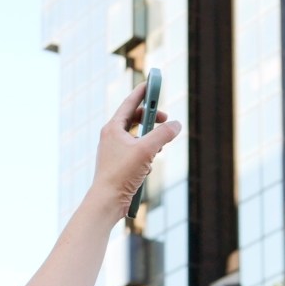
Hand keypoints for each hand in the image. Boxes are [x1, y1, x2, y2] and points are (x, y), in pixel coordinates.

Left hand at [88, 80, 182, 217]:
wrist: (107, 201)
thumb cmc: (121, 174)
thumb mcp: (147, 150)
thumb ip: (163, 134)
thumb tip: (176, 125)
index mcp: (113, 128)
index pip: (129, 103)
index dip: (143, 93)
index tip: (152, 84)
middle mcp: (111, 137)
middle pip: (134, 119)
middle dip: (151, 120)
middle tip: (166, 120)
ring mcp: (114, 152)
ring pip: (137, 138)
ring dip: (151, 141)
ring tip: (158, 150)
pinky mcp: (118, 166)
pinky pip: (136, 154)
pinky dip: (146, 157)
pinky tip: (147, 170)